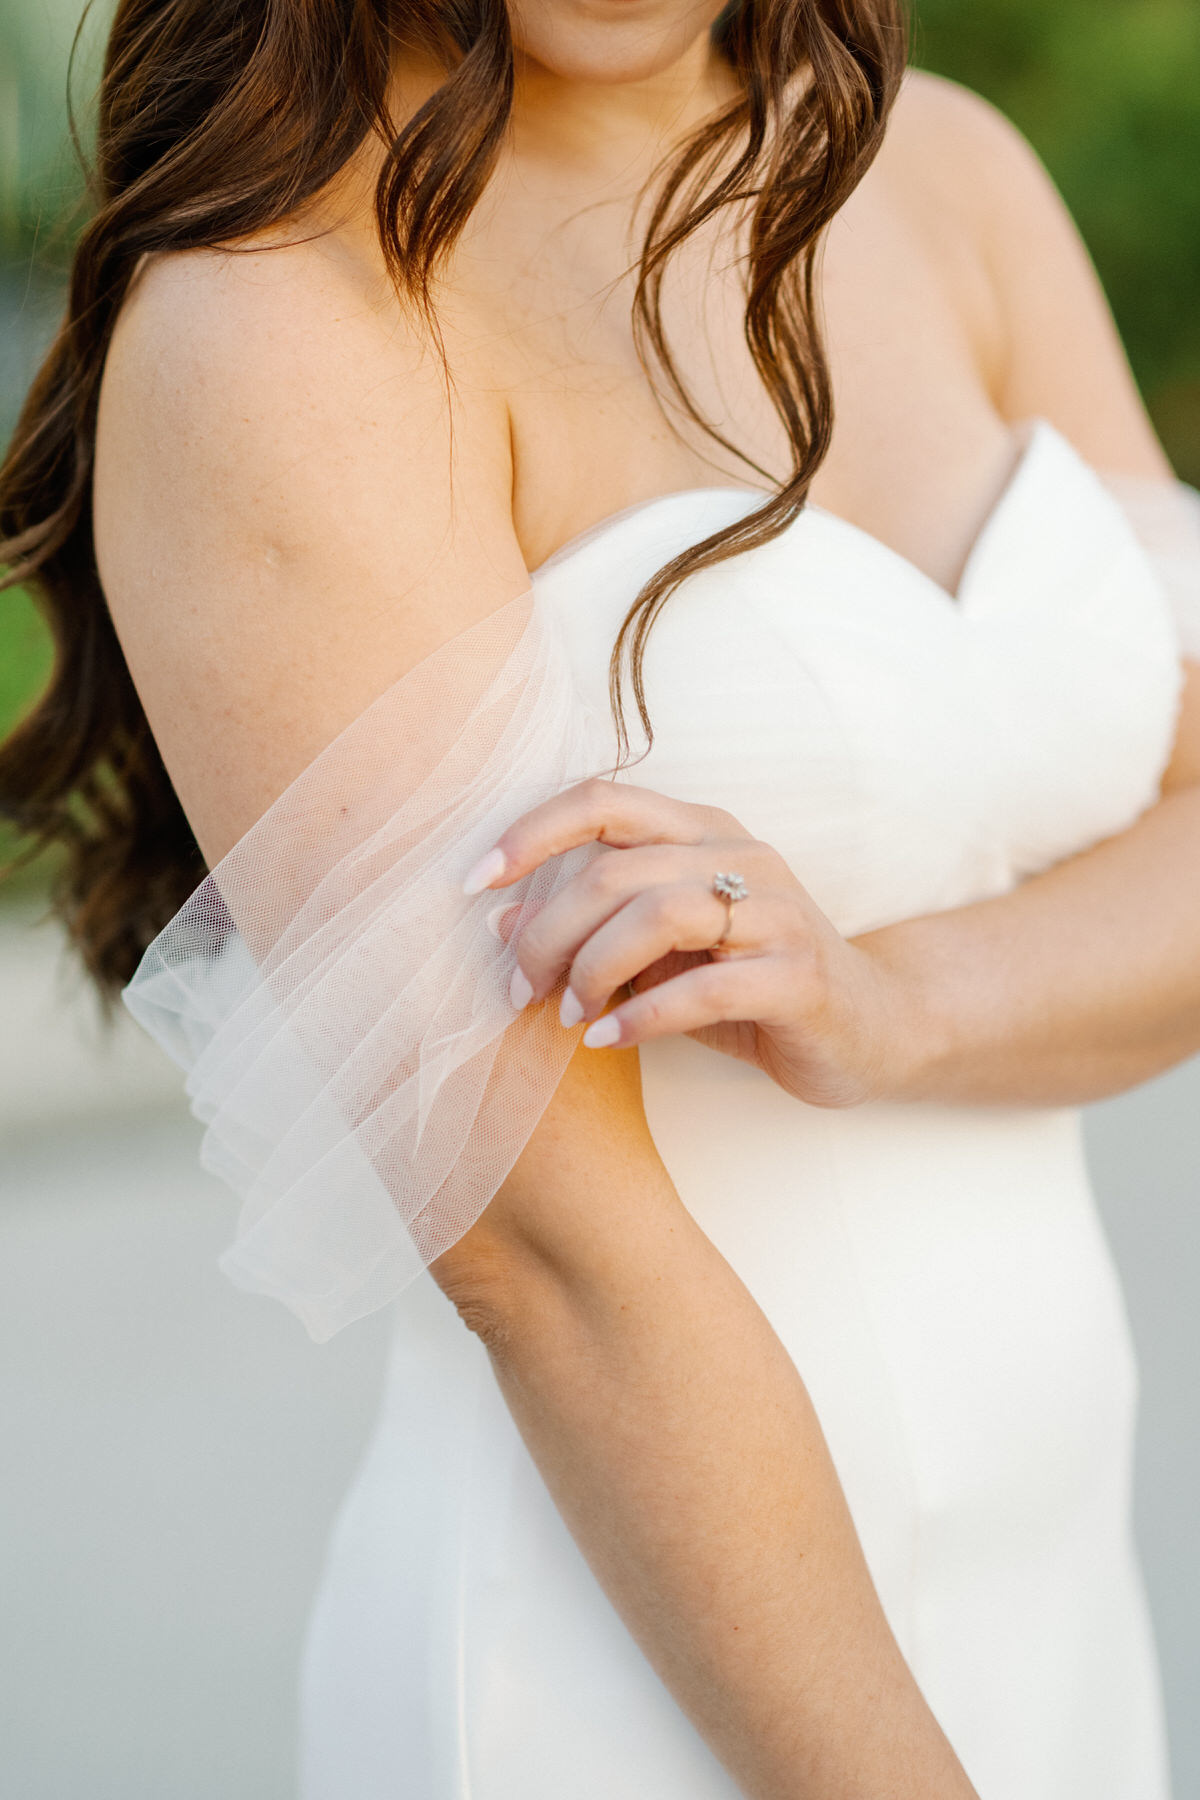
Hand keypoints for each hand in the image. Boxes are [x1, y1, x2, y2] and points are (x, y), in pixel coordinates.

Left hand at [462, 777, 920, 1107]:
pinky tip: (608, 1041)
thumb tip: (499, 924)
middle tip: (519, 989)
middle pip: (615, 869)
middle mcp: (740, 856)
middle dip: (549, 933)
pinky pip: (706, 986)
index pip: (602, 800)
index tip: (472, 885)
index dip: (529, 833)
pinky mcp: (799, 976)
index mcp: (701, 831)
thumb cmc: (748, 983)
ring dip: (594, 969)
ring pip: (659, 914)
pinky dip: (642, 1017)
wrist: (872, 1027)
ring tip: (571, 1015)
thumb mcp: (660, 951)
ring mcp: (776, 912)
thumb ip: (592, 928)